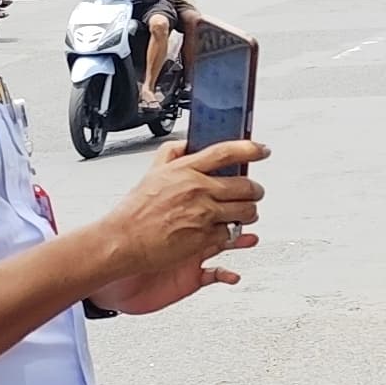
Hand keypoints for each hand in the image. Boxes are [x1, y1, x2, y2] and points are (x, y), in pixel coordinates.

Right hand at [88, 138, 265, 310]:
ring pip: (246, 212)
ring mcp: (203, 215)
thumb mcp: (152, 173)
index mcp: (186, 170)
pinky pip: (232, 233)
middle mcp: (198, 190)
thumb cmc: (135, 211)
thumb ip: (171, 154)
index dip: (250, 149)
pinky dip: (232, 232)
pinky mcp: (205, 238)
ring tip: (243, 212)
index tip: (261, 150)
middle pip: (245, 186)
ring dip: (249, 212)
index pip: (227, 153)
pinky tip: (225, 229)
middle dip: (255, 190)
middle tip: (253, 192)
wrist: (124, 241)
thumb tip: (187, 143)